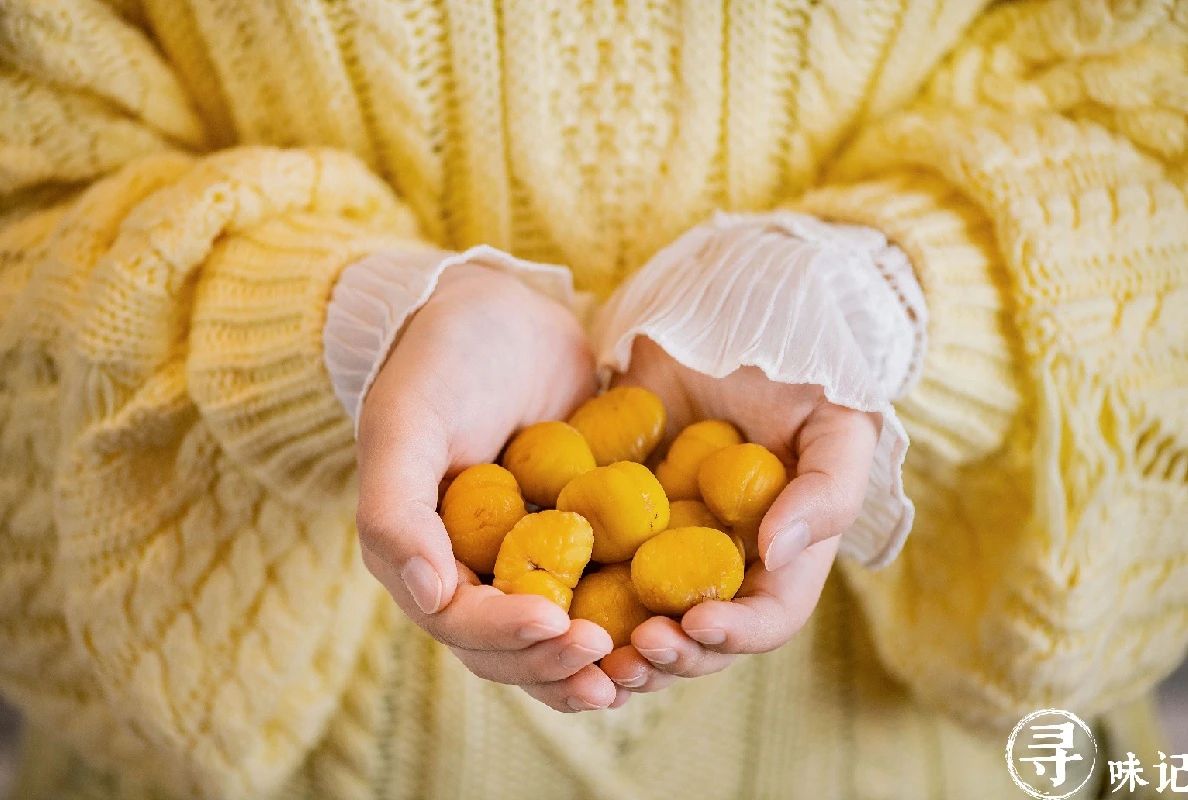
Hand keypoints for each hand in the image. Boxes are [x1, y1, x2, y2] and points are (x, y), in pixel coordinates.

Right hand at [355, 260, 623, 711]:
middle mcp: (470, 571)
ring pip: (557, 633)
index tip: (562, 624)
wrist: (493, 307)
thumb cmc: (438, 360)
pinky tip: (667, 621)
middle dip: (557, 663)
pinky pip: (600, 589)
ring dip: (594, 662)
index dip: (508, 636)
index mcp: (421, 557)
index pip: (462, 622)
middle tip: (609, 658)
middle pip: (512, 648)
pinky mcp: (575, 535)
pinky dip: (627, 614)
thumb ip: (397, 510)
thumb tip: (426, 596)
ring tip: (641, 665)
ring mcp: (526, 556)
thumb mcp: (405, 423)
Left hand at [600, 337, 878, 692]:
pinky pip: (590, 564)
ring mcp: (665, 543)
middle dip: (668, 656)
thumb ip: (826, 491)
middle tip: (631, 650)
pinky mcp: (613, 516)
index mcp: (780, 552)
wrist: (731, 314)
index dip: (734, 635)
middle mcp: (721, 561)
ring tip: (589, 645)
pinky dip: (572, 593)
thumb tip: (776, 552)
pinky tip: (549, 603)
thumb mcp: (836, 424)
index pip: (766, 617)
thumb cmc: (801, 370)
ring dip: (617, 645)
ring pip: (641, 617)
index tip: (694, 625)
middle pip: (699, 637)